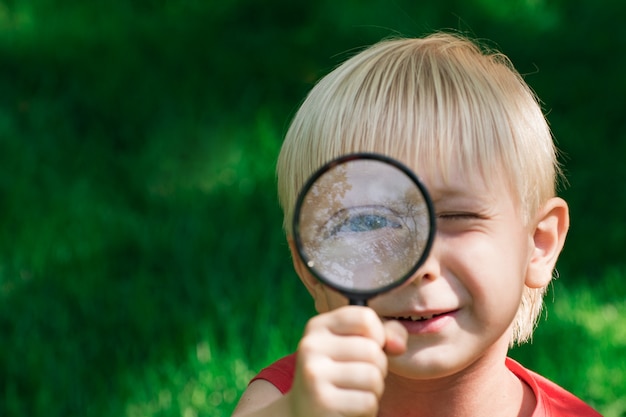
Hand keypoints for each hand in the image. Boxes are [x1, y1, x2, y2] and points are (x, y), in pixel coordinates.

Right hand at [287, 306, 407, 416]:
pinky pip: (368, 401)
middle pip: (372, 350)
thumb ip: (383, 334)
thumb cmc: (339, 374)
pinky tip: (350, 407)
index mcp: (317, 326)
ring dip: (374, 390)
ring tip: (356, 392)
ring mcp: (314, 374)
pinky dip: (367, 408)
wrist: (305, 412)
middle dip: (378, 368)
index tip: (369, 347)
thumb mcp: (354, 346)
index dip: (379, 335)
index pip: (365, 317)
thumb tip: (399, 345)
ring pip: (373, 376)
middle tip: (361, 377)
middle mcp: (311, 346)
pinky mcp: (322, 402)